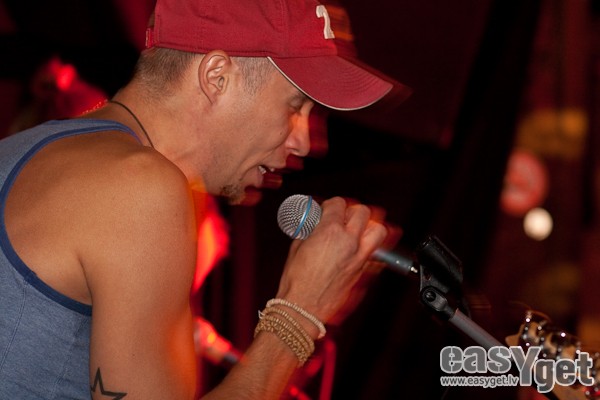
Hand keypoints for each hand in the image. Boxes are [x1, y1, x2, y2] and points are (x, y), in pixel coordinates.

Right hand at [275, 196, 387, 324]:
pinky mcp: (363, 270)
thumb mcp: (297, 246)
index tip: (327, 209)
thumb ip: (310, 230)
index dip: (331, 204)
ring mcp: (359, 257)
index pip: (339, 204)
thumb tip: (315, 223)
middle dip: (351, 211)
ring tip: (357, 228)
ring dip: (369, 225)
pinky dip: (372, 246)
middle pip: (362, 212)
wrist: (303, 307)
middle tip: (342, 216)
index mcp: (330, 232)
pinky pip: (377, 252)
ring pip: (378, 229)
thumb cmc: (297, 282)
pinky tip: (363, 246)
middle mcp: (348, 242)